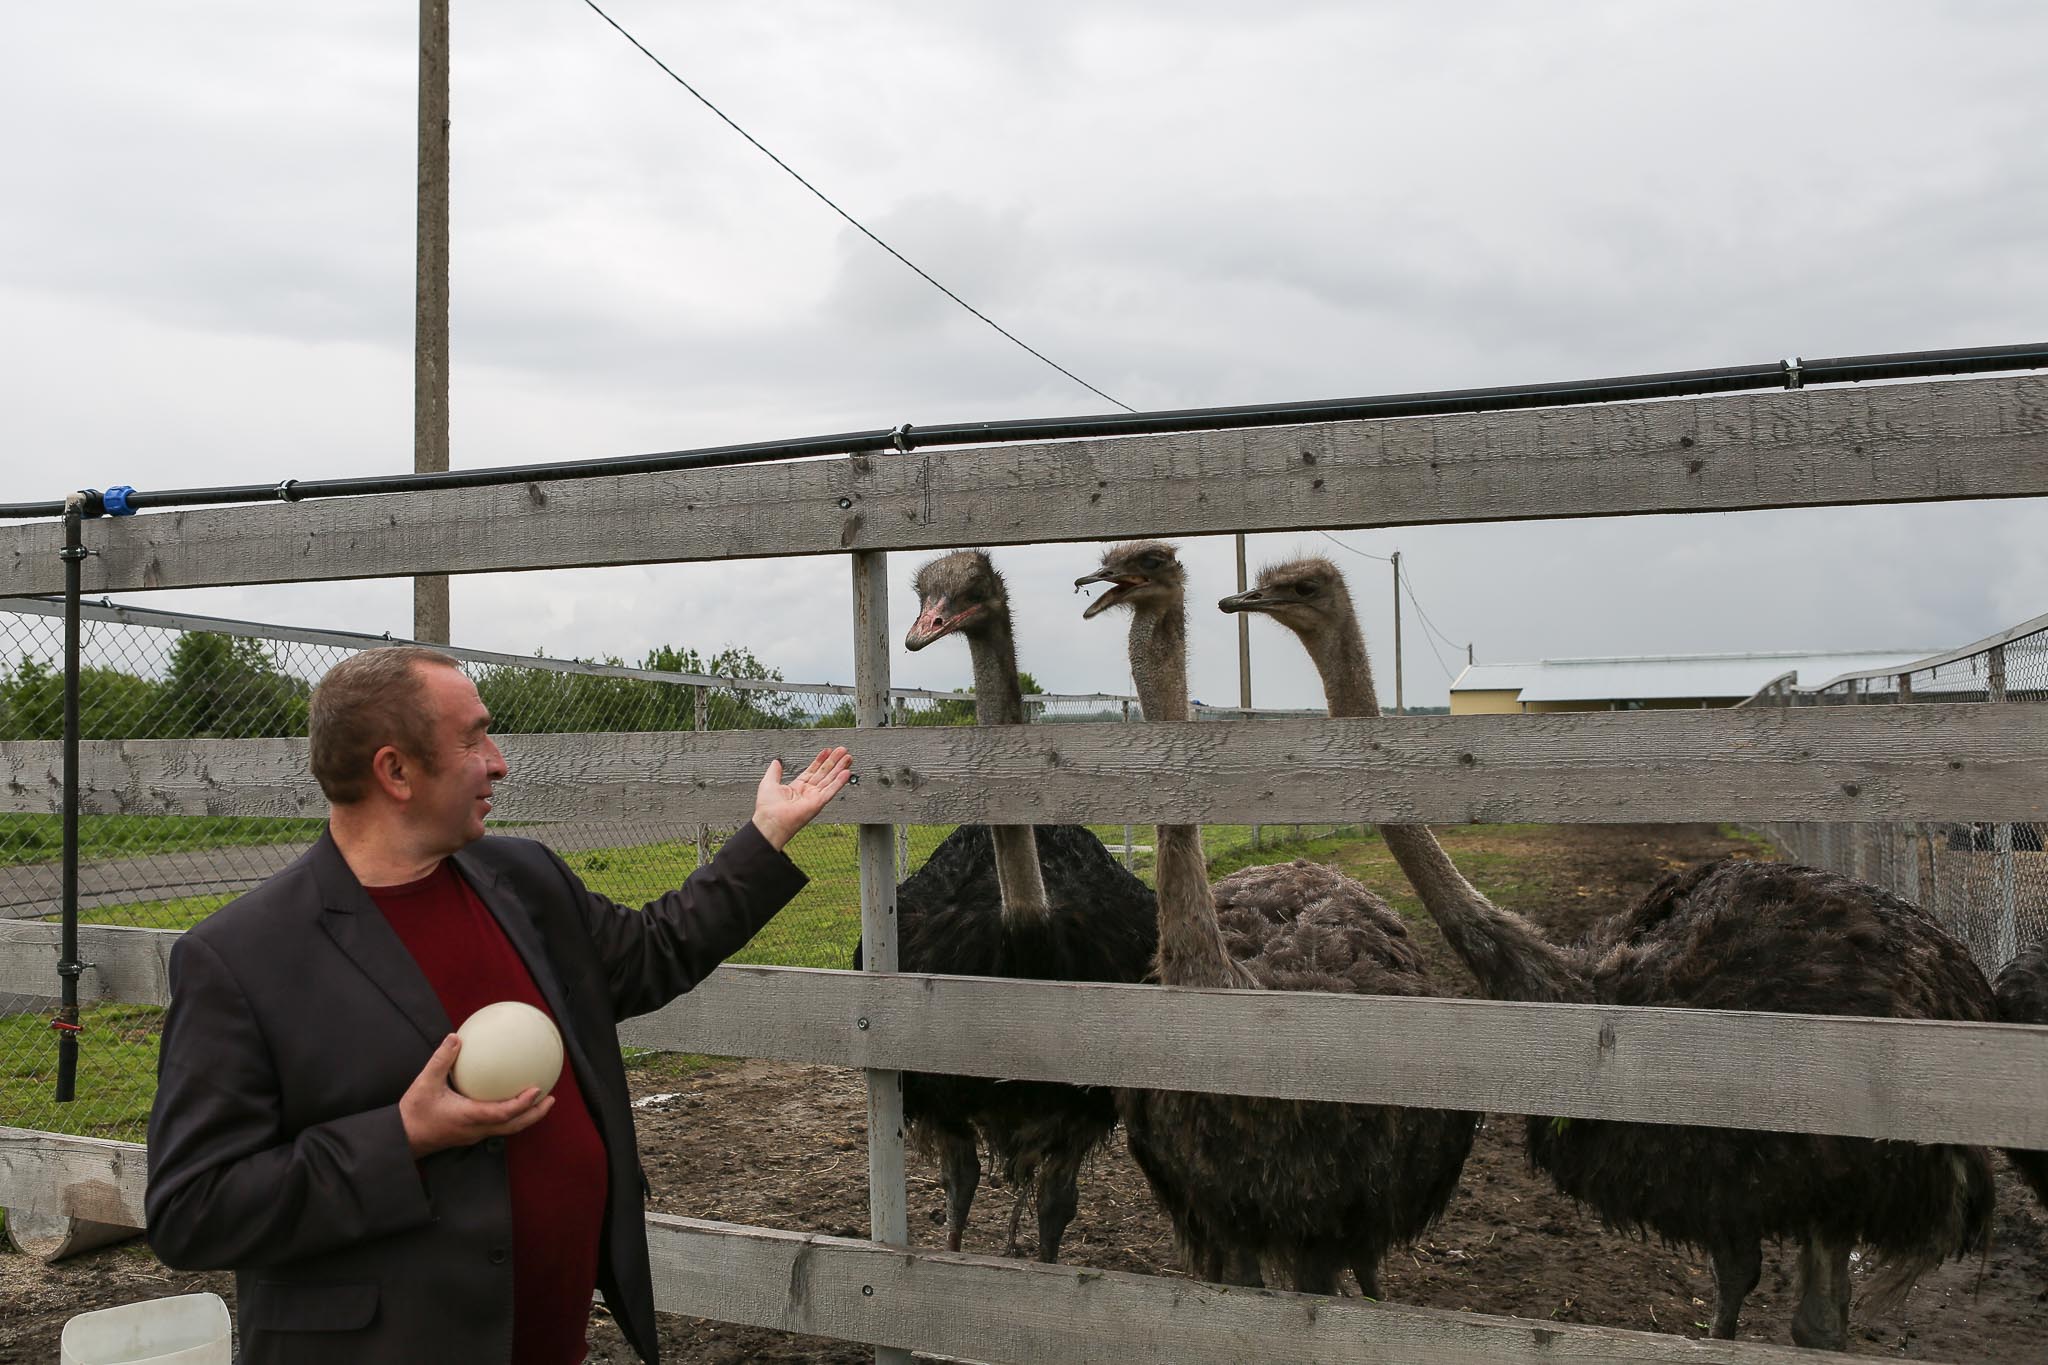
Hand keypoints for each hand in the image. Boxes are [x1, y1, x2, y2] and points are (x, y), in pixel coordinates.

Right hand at [399, 1034, 554, 1158]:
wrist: (401, 1137)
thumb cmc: (413, 1112)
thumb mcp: (425, 1082)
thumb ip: (442, 1059)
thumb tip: (456, 1037)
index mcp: (469, 1116)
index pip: (504, 1113)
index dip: (523, 1104)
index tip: (538, 1090)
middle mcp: (476, 1129)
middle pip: (514, 1126)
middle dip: (535, 1114)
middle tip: (551, 1099)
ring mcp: (473, 1134)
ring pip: (506, 1129)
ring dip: (525, 1117)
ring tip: (538, 1101)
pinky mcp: (468, 1134)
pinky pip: (495, 1126)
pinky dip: (509, 1116)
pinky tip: (508, 1102)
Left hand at [750, 746, 853, 849]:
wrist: (770, 821)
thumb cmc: (768, 807)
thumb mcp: (769, 782)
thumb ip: (774, 771)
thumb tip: (776, 761)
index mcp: (797, 787)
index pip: (812, 770)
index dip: (820, 760)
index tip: (827, 751)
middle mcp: (807, 792)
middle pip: (824, 773)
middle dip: (834, 761)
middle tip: (842, 751)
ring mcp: (814, 797)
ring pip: (830, 779)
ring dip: (839, 768)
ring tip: (848, 757)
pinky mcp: (819, 803)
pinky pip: (831, 790)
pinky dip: (839, 782)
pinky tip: (846, 773)